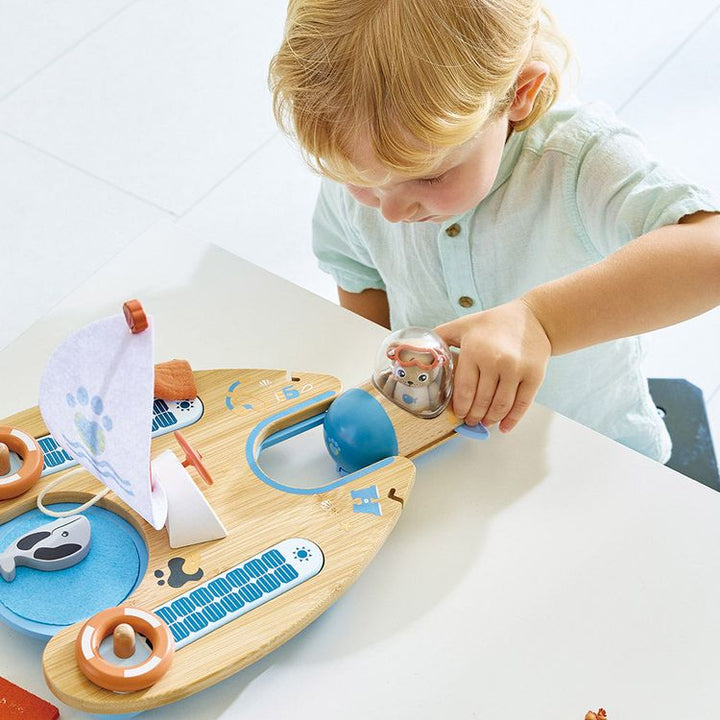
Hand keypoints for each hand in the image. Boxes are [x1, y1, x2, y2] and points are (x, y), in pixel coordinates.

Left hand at [434, 298, 550, 431]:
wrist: (534, 319)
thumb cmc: (495, 323)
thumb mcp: (464, 325)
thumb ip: (441, 337)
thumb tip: (420, 350)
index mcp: (475, 350)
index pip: (464, 390)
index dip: (460, 407)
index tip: (458, 414)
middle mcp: (495, 361)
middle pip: (481, 401)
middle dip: (474, 416)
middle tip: (470, 421)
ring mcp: (516, 370)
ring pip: (500, 406)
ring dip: (490, 419)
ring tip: (485, 422)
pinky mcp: (534, 376)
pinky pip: (522, 404)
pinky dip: (512, 420)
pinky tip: (503, 426)